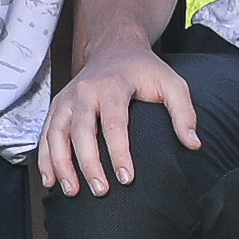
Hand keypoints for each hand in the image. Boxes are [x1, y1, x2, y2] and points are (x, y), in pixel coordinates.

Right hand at [36, 39, 197, 200]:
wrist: (115, 47)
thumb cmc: (145, 70)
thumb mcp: (172, 83)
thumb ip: (184, 113)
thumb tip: (193, 144)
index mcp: (112, 86)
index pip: (113, 124)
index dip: (118, 153)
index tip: (127, 178)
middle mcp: (84, 91)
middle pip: (81, 131)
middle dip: (88, 164)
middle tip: (100, 190)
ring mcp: (67, 99)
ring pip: (56, 134)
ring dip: (61, 164)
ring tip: (71, 191)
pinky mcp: (57, 106)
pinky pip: (46, 134)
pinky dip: (45, 158)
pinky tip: (50, 180)